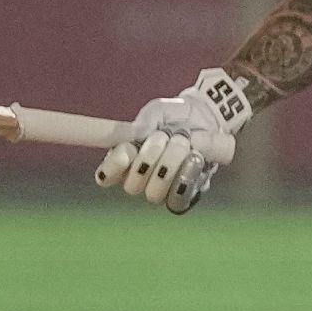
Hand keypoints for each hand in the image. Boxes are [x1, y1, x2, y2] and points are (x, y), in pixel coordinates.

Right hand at [95, 69, 252, 213]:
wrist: (206, 120)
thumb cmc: (174, 115)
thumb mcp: (157, 110)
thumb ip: (146, 122)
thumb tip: (138, 135)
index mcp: (124, 159)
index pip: (106, 175)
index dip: (112, 167)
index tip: (126, 151)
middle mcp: (139, 179)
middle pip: (132, 186)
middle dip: (149, 159)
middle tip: (164, 136)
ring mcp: (161, 190)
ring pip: (155, 193)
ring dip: (170, 166)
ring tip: (184, 143)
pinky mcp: (183, 195)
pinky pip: (179, 200)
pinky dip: (187, 178)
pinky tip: (195, 159)